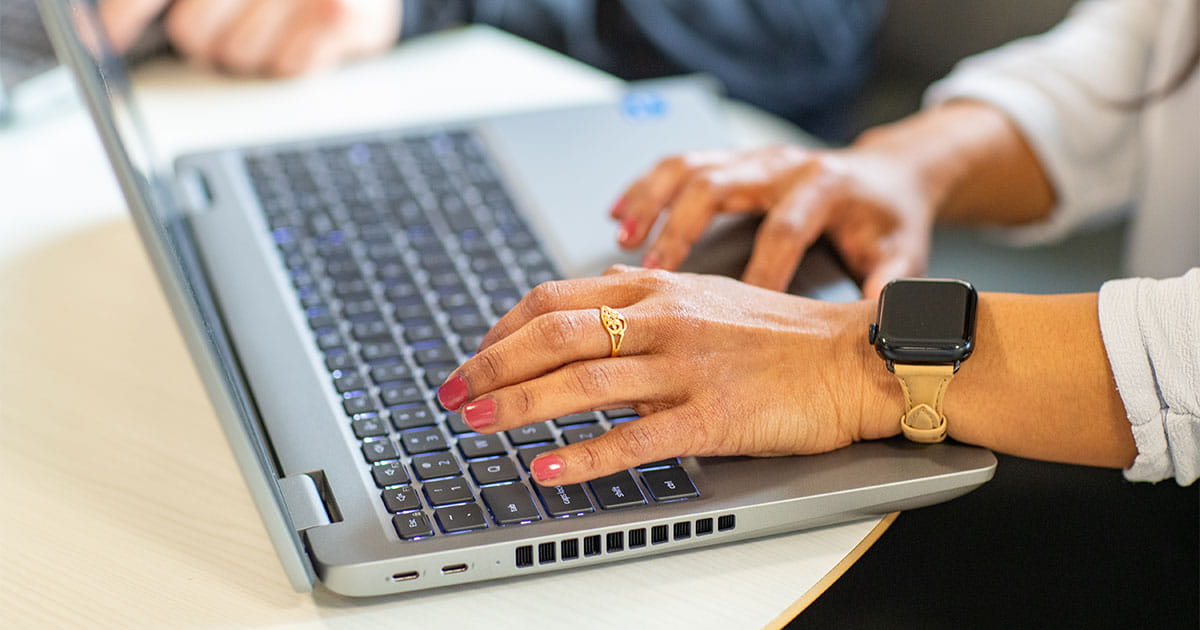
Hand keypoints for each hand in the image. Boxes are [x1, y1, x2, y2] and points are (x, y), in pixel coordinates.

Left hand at [99, 0, 399, 76]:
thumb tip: (100, 26)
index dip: (123, 14)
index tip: (103, 39)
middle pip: (194, 33)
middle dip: (207, 35)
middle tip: (232, 17)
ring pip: (239, 57)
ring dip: (250, 49)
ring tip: (273, 19)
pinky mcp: (338, 15)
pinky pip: (286, 68)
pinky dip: (292, 57)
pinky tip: (305, 31)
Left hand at [436, 266, 893, 485]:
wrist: (851, 357)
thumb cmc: (777, 332)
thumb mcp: (699, 297)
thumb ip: (638, 306)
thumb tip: (575, 325)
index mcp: (655, 288)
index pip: (553, 298)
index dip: (500, 329)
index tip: (473, 355)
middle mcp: (662, 320)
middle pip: (553, 335)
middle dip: (490, 365)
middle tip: (451, 392)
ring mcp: (686, 368)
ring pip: (583, 383)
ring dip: (519, 405)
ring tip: (477, 423)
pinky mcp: (713, 417)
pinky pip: (636, 438)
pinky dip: (585, 455)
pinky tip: (549, 469)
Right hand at [612, 144, 936, 297]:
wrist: (888, 174)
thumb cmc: (888, 220)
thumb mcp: (901, 254)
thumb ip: (887, 286)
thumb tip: (876, 324)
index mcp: (825, 187)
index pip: (784, 230)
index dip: (760, 271)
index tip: (737, 313)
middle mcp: (782, 165)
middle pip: (720, 186)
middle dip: (682, 228)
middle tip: (654, 270)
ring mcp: (753, 158)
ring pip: (690, 167)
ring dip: (651, 200)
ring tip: (622, 236)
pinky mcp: (734, 160)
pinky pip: (679, 165)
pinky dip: (645, 187)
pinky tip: (618, 214)